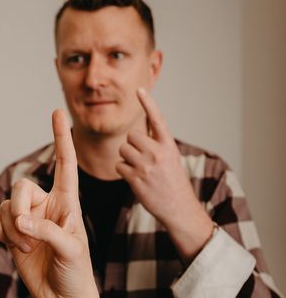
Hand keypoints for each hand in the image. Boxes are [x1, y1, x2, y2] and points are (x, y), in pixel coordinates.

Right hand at [0, 110, 103, 297]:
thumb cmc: (77, 272)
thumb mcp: (71, 249)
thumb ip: (47, 231)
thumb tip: (19, 221)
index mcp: (67, 202)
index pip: (65, 164)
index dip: (61, 138)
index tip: (59, 112)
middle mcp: (46, 205)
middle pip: (22, 186)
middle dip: (19, 210)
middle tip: (28, 236)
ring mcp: (27, 219)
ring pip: (6, 206)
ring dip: (12, 229)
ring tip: (28, 249)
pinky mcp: (12, 233)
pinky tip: (13, 246)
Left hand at [116, 88, 213, 261]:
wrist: (179, 208)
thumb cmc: (173, 183)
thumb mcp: (171, 159)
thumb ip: (157, 145)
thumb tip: (140, 133)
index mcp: (168, 145)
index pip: (157, 119)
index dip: (148, 103)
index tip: (139, 90)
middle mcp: (158, 153)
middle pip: (131, 136)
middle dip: (131, 145)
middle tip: (139, 158)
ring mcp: (147, 166)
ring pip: (123, 150)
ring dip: (126, 158)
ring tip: (138, 169)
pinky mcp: (136, 179)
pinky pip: (119, 166)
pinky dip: (123, 171)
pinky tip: (134, 178)